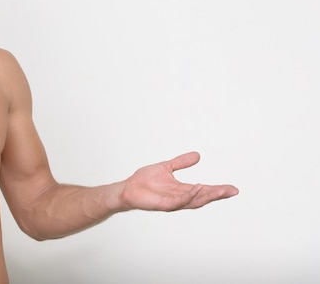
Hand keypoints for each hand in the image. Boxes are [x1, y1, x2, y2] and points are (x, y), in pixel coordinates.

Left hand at [119, 152, 237, 211]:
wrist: (128, 188)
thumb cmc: (144, 181)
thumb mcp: (166, 167)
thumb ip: (181, 162)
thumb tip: (197, 155)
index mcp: (181, 190)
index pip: (203, 190)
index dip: (218, 190)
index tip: (232, 189)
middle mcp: (179, 198)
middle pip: (203, 197)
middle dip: (217, 194)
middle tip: (232, 191)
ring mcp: (172, 202)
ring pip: (193, 201)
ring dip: (207, 195)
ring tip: (219, 190)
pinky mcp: (163, 204)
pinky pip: (179, 201)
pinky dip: (189, 195)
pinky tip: (197, 188)